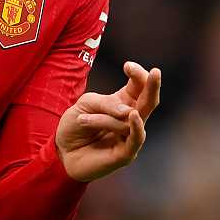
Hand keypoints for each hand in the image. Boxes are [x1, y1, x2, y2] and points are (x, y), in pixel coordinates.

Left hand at [56, 61, 161, 181]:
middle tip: (156, 72)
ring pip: (131, 118)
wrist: (62, 152)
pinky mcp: (126, 154)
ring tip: (82, 120)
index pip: (139, 86)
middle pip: (149, 101)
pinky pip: (136, 138)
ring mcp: (131, 137)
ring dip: (103, 118)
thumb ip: (106, 103)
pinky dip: (136, 126)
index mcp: (123, 103)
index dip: (138, 74)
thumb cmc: (74, 127)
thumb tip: (130, 111)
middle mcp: (132, 119)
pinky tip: (133, 115)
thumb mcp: (85, 105)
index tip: (128, 65)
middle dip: (152, 86)